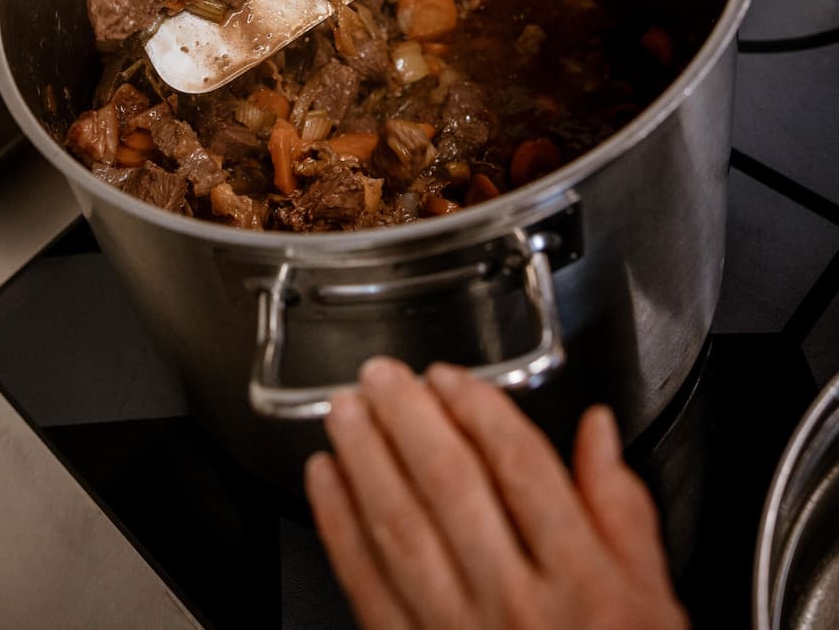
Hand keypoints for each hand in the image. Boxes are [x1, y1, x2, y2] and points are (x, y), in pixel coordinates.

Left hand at [304, 357, 689, 629]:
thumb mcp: (652, 598)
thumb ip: (622, 508)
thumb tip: (597, 429)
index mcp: (583, 580)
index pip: (522, 469)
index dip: (479, 410)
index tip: (449, 376)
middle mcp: (517, 603)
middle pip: (452, 486)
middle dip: (409, 419)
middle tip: (380, 375)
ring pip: (401, 527)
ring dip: (365, 459)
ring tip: (345, 411)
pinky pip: (366, 584)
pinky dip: (340, 524)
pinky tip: (326, 480)